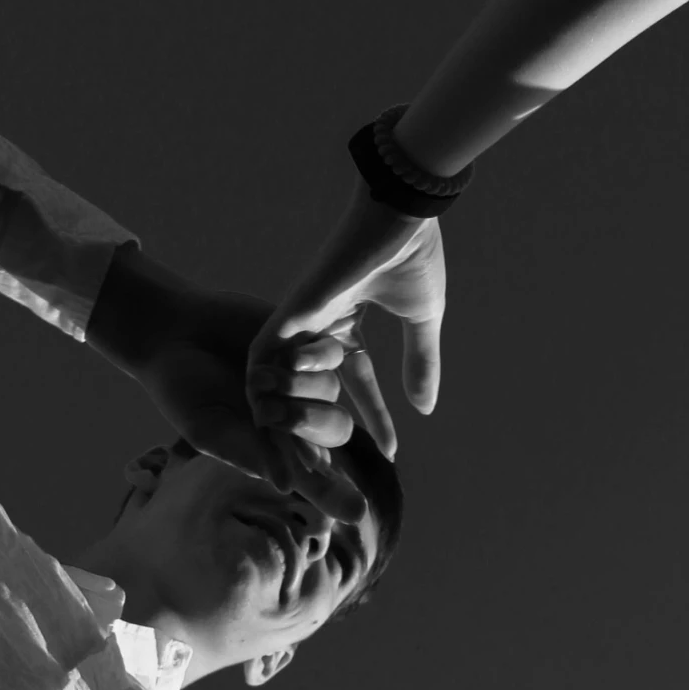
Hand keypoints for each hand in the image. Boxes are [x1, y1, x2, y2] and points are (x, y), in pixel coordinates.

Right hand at [89, 251, 369, 518]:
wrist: (170, 331)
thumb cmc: (181, 388)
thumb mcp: (206, 427)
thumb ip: (245, 453)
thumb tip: (285, 486)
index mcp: (275, 445)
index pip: (315, 477)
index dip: (336, 494)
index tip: (357, 512)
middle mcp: (296, 413)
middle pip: (334, 429)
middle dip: (308, 424)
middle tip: (268, 413)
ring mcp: (302, 376)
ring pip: (331, 390)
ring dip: (298, 388)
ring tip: (256, 379)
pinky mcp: (302, 339)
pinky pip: (329, 353)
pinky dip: (312, 357)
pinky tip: (284, 354)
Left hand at [245, 189, 445, 466]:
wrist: (401, 212)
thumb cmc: (413, 253)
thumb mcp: (421, 318)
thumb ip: (420, 361)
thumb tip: (426, 408)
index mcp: (348, 322)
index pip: (358, 383)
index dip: (374, 417)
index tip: (390, 452)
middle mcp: (318, 326)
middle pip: (311, 390)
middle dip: (318, 436)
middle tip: (330, 477)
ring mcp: (299, 321)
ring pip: (281, 383)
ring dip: (283, 427)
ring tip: (293, 471)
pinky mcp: (288, 315)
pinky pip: (265, 365)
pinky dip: (263, 399)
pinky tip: (268, 433)